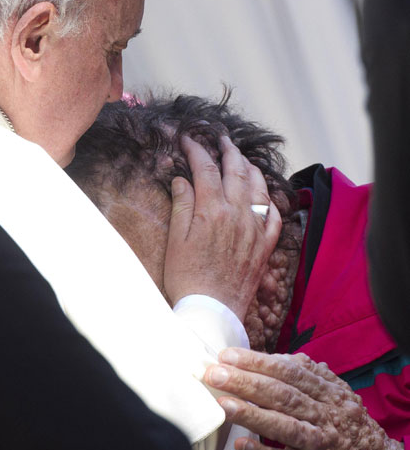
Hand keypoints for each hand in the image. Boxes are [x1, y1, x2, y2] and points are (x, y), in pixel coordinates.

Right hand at [164, 135, 280, 321]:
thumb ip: (182, 205)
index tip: (188, 139)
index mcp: (212, 210)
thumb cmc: (187, 278)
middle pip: (236, 171)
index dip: (196, 149)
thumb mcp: (175, 240)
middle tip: (222, 138)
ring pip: (258, 188)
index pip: (205, 168)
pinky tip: (265, 196)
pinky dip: (270, 201)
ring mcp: (254, 229)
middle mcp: (237, 214)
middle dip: (228, 150)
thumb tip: (182, 179)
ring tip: (244, 159)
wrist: (212, 311)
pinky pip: (274, 216)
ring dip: (251, 168)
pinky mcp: (264, 246)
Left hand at [205, 348, 406, 449]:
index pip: (289, 370)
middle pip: (282, 394)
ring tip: (223, 404)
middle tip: (214, 373)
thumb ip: (309, 374)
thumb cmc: (348, 426)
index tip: (227, 355)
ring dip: (252, 414)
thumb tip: (277, 356)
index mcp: (327, 391)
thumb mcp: (336, 394)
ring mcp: (321, 444)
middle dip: (245, 381)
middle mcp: (325, 414)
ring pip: (284, 425)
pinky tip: (242, 445)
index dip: (257, 361)